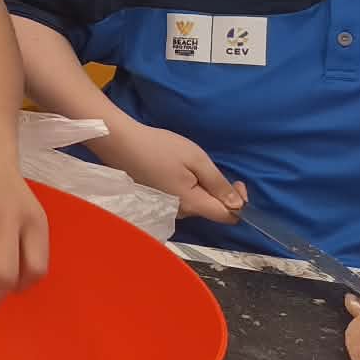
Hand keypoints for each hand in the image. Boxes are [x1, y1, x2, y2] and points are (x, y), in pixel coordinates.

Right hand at [89, 120, 246, 222]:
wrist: (121, 144)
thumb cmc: (159, 148)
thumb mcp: (196, 159)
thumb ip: (218, 183)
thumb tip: (238, 204)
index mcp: (192, 204)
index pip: (228, 216)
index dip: (239, 202)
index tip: (236, 182)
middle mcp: (180, 213)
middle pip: (211, 210)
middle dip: (219, 192)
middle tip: (209, 167)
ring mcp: (167, 209)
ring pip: (197, 205)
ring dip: (202, 190)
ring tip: (190, 167)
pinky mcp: (157, 202)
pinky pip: (182, 201)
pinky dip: (188, 189)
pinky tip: (176, 171)